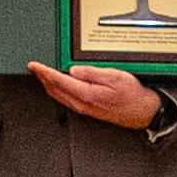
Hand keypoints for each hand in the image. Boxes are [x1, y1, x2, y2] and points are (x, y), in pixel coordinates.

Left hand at [28, 62, 161, 131]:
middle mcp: (83, 103)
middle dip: (42, 78)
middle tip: (34, 67)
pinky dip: (57, 91)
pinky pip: (66, 100)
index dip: (44, 72)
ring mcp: (84, 108)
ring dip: (48, 85)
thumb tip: (73, 70)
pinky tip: (58, 86)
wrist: (142, 111)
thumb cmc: (132, 94)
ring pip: (59, 96)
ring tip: (42, 74)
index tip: (34, 65)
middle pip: (55, 90)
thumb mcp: (114, 76)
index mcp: (87, 93)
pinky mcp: (88, 110)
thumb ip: (92, 73)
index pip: (59, 81)